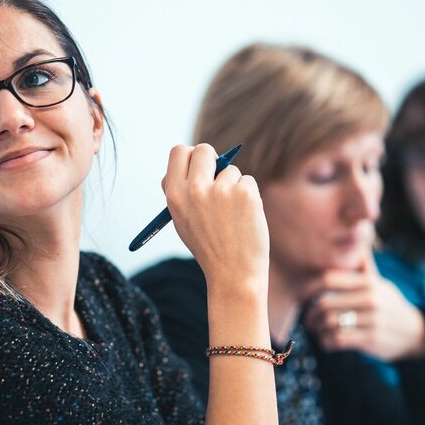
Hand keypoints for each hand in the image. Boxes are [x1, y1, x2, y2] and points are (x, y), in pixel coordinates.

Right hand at [162, 144, 268, 292]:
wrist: (233, 274)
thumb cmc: (209, 248)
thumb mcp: (182, 221)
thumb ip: (182, 191)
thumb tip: (192, 162)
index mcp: (175, 195)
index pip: (178, 151)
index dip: (190, 156)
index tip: (199, 165)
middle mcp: (195, 189)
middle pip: (204, 149)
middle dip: (214, 159)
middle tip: (220, 176)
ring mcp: (221, 190)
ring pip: (231, 170)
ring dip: (234, 186)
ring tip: (232, 215)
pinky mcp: (244, 194)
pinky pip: (248, 181)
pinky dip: (249, 196)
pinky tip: (245, 218)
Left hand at [303, 249, 424, 361]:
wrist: (413, 331)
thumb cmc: (387, 303)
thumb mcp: (378, 282)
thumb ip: (362, 265)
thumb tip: (356, 233)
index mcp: (368, 281)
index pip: (328, 279)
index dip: (308, 288)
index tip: (300, 297)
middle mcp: (370, 298)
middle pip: (325, 304)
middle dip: (311, 315)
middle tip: (308, 320)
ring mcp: (372, 319)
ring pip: (330, 323)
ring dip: (318, 329)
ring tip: (317, 330)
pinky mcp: (371, 339)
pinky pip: (338, 339)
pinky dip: (326, 341)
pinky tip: (326, 340)